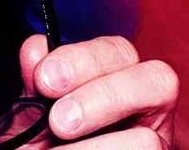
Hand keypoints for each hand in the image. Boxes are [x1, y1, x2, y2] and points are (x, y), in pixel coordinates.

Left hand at [18, 35, 176, 147]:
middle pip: (156, 80)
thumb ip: (36, 79)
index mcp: (117, 79)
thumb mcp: (32, 111)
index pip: (118, 51)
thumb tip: (38, 49)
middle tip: (58, 120)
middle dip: (104, 96)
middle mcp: (144, 108)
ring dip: (96, 146)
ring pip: (148, 138)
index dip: (82, 59)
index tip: (44, 77)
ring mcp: (155, 142)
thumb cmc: (41, 142)